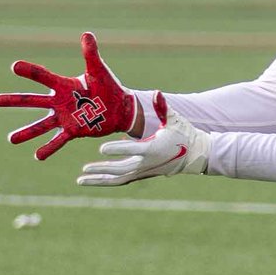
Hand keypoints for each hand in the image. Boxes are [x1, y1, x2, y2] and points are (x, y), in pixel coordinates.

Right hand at [0, 32, 138, 160]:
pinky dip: (48, 148)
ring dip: (27, 132)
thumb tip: (87, 34)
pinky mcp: (73, 131)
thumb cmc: (108, 86)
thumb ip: (91, 54)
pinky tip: (37, 156)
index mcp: (64, 85)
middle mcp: (60, 102)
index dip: (30, 71)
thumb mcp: (98, 70)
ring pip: (42, 125)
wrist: (119, 108)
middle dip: (16, 101)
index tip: (14, 66)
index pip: (43, 76)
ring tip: (11, 139)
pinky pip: (58, 140)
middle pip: (34, 101)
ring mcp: (64, 117)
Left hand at [77, 93, 209, 186]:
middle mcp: (146, 163)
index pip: (131, 150)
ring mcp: (144, 171)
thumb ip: (163, 107)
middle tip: (84, 168)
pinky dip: (106, 181)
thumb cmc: (184, 134)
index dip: (116, 149)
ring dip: (99, 180)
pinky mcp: (142, 174)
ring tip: (80, 180)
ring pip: (118, 179)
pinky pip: (121, 180)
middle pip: (120, 169)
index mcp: (152, 148)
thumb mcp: (175, 119)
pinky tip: (92, 180)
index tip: (101, 149)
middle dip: (102, 169)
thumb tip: (157, 93)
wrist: (195, 155)